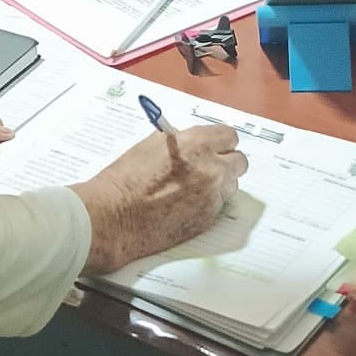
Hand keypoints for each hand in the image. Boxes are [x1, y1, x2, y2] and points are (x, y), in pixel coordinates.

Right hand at [69, 124, 246, 274]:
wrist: (115, 216)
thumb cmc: (126, 179)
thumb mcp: (152, 145)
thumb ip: (181, 141)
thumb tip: (196, 142)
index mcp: (196, 144)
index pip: (229, 136)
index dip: (221, 141)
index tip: (215, 146)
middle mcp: (210, 168)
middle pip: (239, 161)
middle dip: (226, 162)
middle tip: (211, 166)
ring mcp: (212, 196)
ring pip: (231, 185)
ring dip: (219, 184)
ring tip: (194, 188)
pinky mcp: (208, 219)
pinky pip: (218, 206)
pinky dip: (207, 203)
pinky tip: (185, 204)